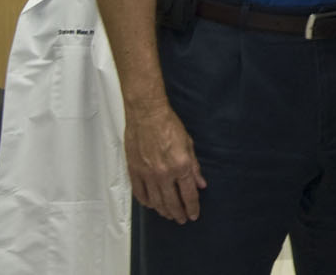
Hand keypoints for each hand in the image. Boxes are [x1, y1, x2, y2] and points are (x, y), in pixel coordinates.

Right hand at [123, 103, 206, 223]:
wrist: (147, 115)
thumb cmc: (168, 125)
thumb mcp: (189, 145)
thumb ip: (194, 167)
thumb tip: (201, 184)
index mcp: (180, 166)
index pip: (189, 194)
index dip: (193, 207)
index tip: (194, 215)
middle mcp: (164, 173)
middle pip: (172, 202)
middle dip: (179, 213)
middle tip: (182, 219)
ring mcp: (147, 174)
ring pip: (155, 201)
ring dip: (163, 211)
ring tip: (169, 215)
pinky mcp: (134, 171)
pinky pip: (140, 193)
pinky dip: (146, 202)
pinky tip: (151, 204)